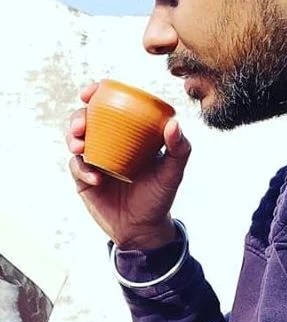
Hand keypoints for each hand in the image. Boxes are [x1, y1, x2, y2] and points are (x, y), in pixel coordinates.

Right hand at [67, 83, 191, 248]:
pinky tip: (96, 178)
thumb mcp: (173, 172)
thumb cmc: (160, 196)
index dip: (97, 94)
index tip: (92, 92)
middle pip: (86, 120)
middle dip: (78, 117)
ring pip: (75, 140)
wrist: (144, 228)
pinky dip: (83, 170)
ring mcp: (95, 160)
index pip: (110, 106)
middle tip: (81, 125)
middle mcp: (109, 143)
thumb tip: (173, 123)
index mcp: (129, 134)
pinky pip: (77, 168)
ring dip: (73, 139)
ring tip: (80, 146)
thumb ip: (179, 148)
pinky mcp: (84, 179)